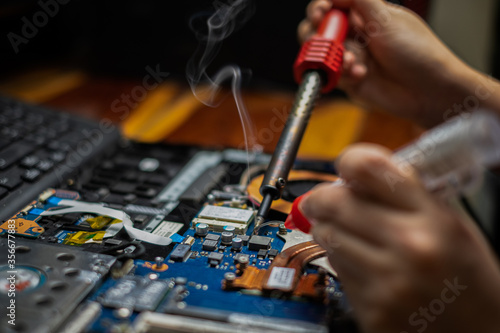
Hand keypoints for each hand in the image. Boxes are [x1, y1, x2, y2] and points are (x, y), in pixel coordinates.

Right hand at [298, 0, 499, 126]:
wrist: (429, 91)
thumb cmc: (418, 52)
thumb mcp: (386, 19)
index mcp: (365, 15)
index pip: (332, 5)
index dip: (320, 8)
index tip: (320, 14)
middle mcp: (356, 35)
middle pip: (319, 29)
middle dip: (318, 35)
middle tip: (327, 42)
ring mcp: (352, 58)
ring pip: (323, 54)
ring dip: (334, 58)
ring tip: (352, 63)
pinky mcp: (351, 81)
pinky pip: (333, 76)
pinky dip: (343, 75)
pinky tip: (361, 75)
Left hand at [300, 143, 499, 332]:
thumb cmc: (468, 278)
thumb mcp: (452, 224)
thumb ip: (407, 194)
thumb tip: (357, 174)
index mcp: (433, 219)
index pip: (368, 168)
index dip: (349, 162)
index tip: (344, 169)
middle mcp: (409, 248)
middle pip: (333, 202)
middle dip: (319, 199)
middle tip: (318, 201)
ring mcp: (387, 283)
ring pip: (326, 236)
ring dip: (328, 230)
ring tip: (347, 234)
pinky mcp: (371, 310)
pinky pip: (336, 270)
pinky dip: (341, 261)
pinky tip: (363, 265)